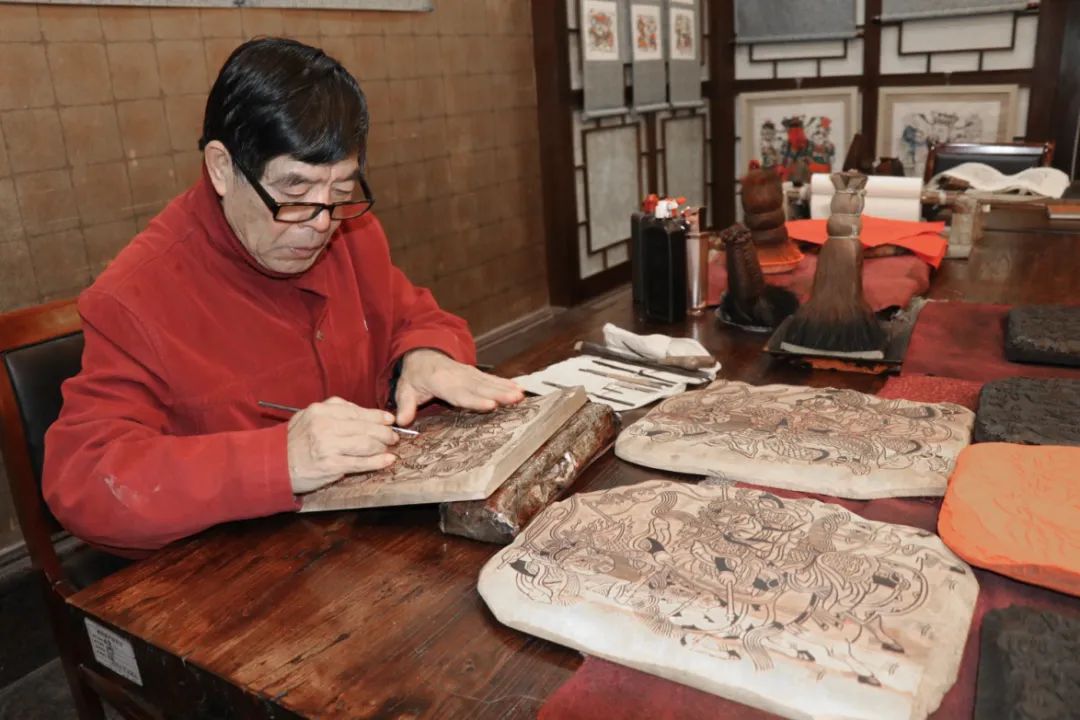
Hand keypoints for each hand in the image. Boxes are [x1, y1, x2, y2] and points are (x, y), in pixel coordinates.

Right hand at [287, 397, 398, 493]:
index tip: (389, 420)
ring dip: (382, 446)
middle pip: (365, 427)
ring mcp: (328, 446)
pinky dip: (377, 462)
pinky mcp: (331, 465)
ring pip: (366, 443)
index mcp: (321, 411)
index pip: (356, 411)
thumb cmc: (294, 442)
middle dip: (384, 432)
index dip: (377, 416)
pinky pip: (360, 463)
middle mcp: (325, 426)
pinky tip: (387, 460)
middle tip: (394, 436)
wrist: (273, 465)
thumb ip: (333, 411)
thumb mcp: (308, 417)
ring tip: (390, 447)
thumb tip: (364, 413)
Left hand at [395, 349, 523, 425]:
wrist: (422, 354)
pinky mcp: (475, 374)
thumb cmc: (414, 375)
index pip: (459, 393)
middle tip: (515, 399)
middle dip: (499, 393)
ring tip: (521, 395)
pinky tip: (518, 388)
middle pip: (480, 387)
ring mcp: (468, 374)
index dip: (475, 400)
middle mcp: (458, 376)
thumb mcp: (404, 389)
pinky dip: (505, 383)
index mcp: (440, 381)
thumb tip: (401, 421)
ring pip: (488, 382)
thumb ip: (405, 405)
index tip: (491, 405)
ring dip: (506, 388)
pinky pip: (491, 379)